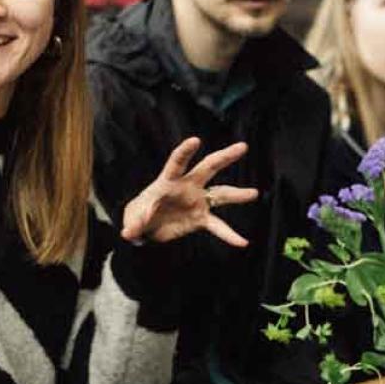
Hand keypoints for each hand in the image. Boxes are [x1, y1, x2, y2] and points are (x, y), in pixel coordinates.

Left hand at [121, 137, 259, 246]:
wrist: (147, 227)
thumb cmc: (138, 215)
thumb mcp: (132, 218)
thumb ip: (133, 223)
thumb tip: (129, 233)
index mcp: (169, 180)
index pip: (177, 162)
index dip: (185, 151)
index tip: (196, 141)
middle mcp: (188, 186)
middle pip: (208, 167)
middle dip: (224, 157)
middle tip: (242, 147)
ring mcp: (197, 201)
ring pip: (221, 193)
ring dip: (237, 194)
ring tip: (254, 193)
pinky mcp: (201, 219)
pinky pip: (218, 226)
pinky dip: (230, 235)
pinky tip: (243, 242)